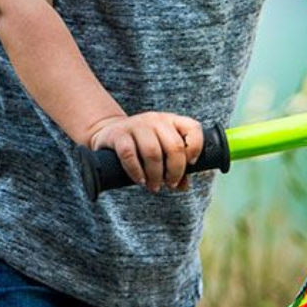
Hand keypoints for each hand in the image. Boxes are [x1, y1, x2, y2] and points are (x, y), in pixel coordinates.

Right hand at [87, 112, 204, 192]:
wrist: (110, 133)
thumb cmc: (142, 145)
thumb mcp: (161, 149)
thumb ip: (175, 165)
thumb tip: (184, 186)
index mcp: (171, 121)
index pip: (193, 128)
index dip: (196, 148)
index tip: (191, 165)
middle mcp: (155, 120)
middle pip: (174, 146)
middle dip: (175, 171)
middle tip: (170, 184)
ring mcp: (136, 125)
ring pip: (153, 152)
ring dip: (156, 175)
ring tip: (154, 186)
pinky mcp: (119, 134)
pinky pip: (129, 155)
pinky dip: (136, 172)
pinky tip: (140, 180)